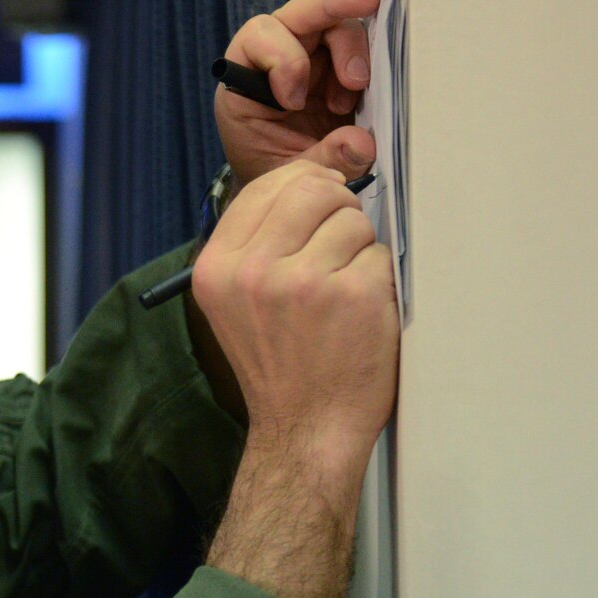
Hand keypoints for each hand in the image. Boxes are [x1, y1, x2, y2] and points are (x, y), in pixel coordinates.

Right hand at [192, 160, 396, 466]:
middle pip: (313, 190)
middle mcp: (252, 271)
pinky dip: (379, 280)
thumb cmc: (280, 361)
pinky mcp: (354, 295)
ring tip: (341, 292)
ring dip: (359, 249)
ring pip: (353, 219)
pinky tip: (360, 313)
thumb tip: (321, 170)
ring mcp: (304, 282)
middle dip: (336, 211)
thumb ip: (263, 236)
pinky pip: (381, 253)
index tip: (316, 212)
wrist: (305, 427)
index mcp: (216, 267)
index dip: (303, 188)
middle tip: (334, 253)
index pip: (266, 185)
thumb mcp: (240, 296)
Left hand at [215, 0, 380, 186]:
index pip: (256, 38)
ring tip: (356, 90)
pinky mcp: (340, 66)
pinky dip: (374, 57)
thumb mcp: (292, 175)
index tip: (295, 101)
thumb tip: (363, 142)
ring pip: (336, 23)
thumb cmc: (276, 175)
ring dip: (354, 49)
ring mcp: (311, 59)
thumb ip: (324, 159)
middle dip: (333, 4)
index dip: (283, 59)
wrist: (290, 187)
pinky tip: (368, 90)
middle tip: (369, 0)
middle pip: (299, 13)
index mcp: (244, 85)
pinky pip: (362, 43)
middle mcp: (275, 61)